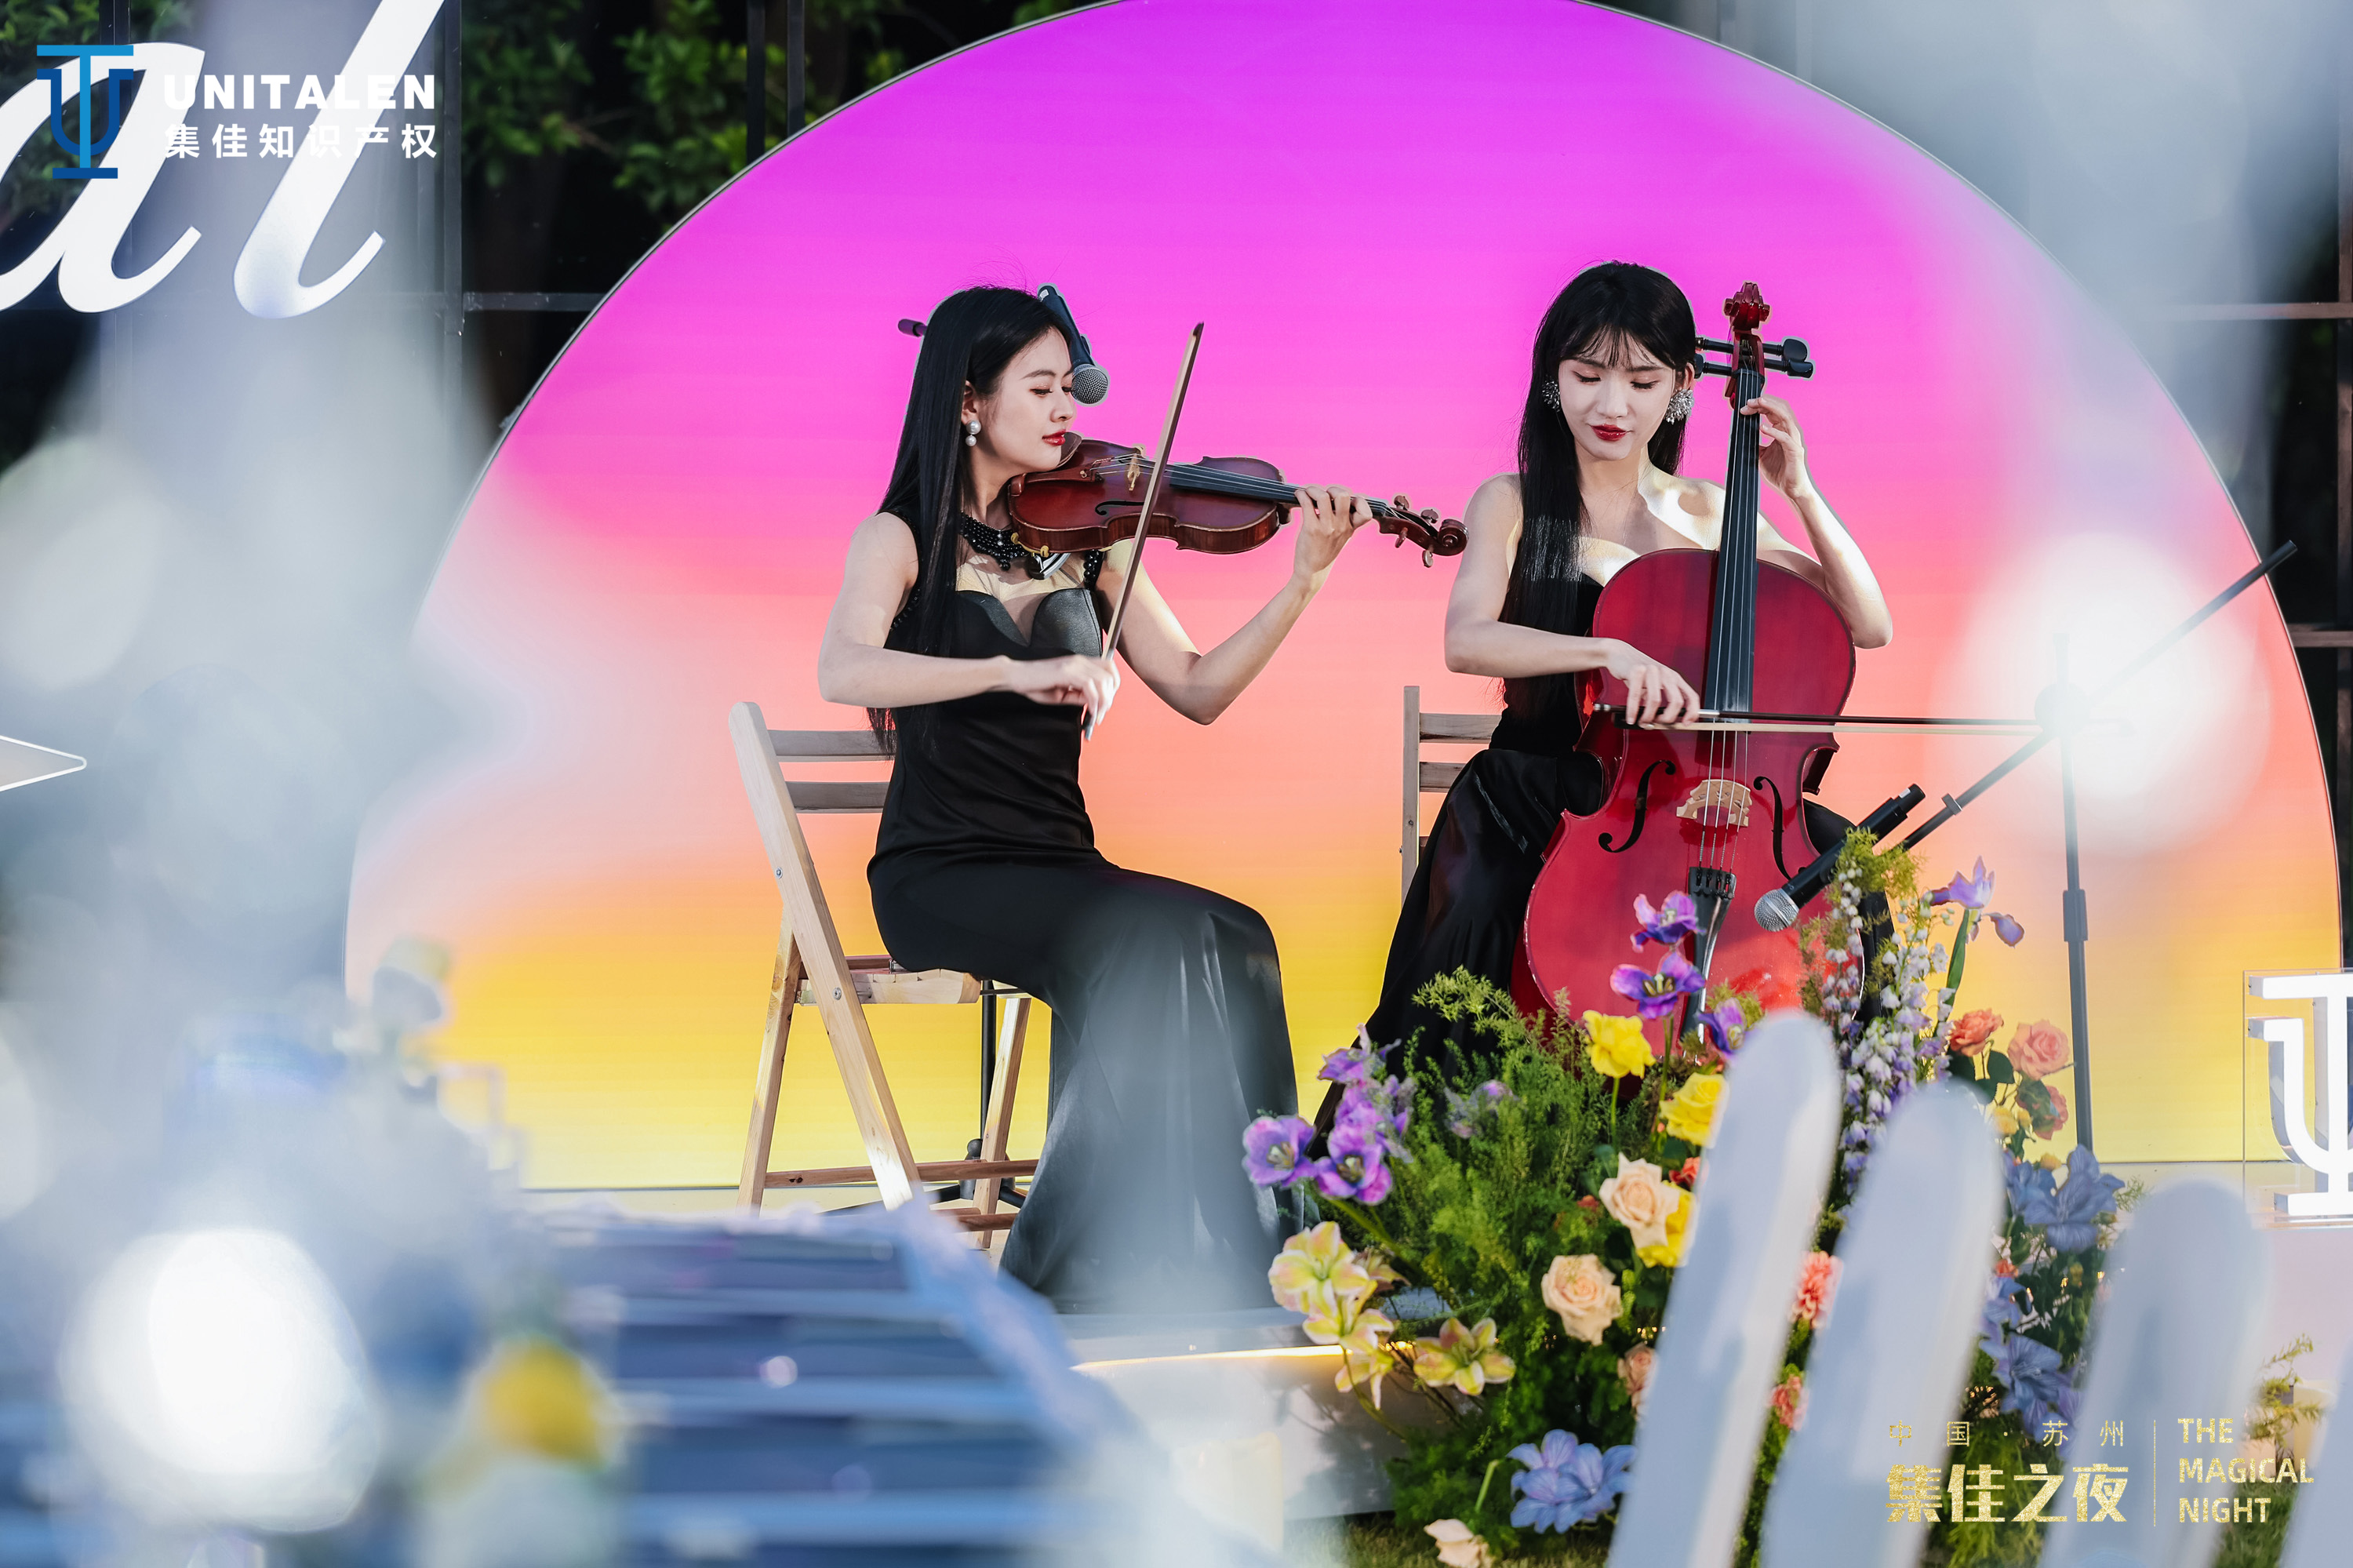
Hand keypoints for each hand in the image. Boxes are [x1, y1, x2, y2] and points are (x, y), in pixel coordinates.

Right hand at [1003, 653, 1119, 725]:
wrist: (1015, 677)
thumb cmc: (1035, 684)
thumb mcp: (1062, 693)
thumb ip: (1079, 696)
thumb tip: (1095, 703)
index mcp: (1080, 663)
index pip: (1109, 668)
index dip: (1114, 686)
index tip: (1106, 703)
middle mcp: (1080, 661)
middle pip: (1110, 675)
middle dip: (1110, 697)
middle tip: (1101, 714)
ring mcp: (1074, 665)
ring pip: (1103, 680)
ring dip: (1104, 701)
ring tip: (1096, 715)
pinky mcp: (1066, 672)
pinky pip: (1089, 686)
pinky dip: (1094, 701)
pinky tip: (1090, 711)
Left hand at [1289, 485, 1373, 586]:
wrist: (1313, 571)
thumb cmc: (1325, 550)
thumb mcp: (1343, 536)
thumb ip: (1347, 519)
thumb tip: (1342, 496)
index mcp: (1351, 527)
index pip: (1366, 510)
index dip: (1358, 499)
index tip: (1347, 500)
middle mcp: (1341, 526)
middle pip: (1343, 495)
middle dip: (1332, 488)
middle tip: (1324, 494)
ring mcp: (1327, 527)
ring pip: (1323, 496)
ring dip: (1313, 489)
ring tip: (1308, 492)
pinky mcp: (1311, 529)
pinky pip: (1306, 503)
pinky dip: (1302, 494)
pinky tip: (1299, 495)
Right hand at [1602, 640, 1699, 725]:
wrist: (1619, 653)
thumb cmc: (1636, 671)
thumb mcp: (1652, 685)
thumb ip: (1656, 700)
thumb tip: (1656, 721)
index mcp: (1674, 677)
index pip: (1691, 696)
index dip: (1692, 712)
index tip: (1686, 723)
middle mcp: (1666, 673)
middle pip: (1676, 701)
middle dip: (1667, 719)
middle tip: (1658, 724)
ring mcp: (1652, 671)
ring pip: (1655, 700)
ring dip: (1648, 716)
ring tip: (1642, 721)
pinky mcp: (1636, 671)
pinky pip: (1635, 696)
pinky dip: (1633, 711)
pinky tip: (1631, 718)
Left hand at [1742, 393, 1813, 501]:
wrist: (1792, 489)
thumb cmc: (1780, 472)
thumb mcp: (1761, 456)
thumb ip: (1755, 444)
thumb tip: (1741, 437)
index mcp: (1783, 431)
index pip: (1773, 411)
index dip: (1760, 406)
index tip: (1745, 407)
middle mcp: (1790, 432)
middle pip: (1781, 409)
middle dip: (1765, 402)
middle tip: (1749, 402)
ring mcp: (1794, 441)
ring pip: (1786, 417)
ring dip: (1771, 408)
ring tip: (1758, 403)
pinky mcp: (1795, 451)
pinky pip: (1785, 438)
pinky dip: (1773, 431)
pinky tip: (1762, 427)